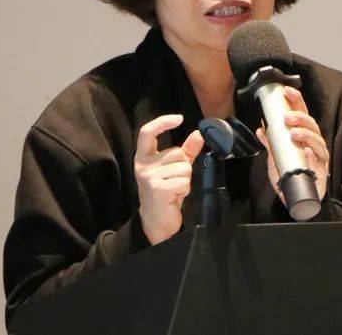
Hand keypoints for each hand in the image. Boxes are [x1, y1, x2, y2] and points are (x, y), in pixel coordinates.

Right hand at [134, 114, 204, 244]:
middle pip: (177, 153)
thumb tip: (198, 134)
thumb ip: (186, 151)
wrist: (155, 221)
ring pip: (184, 168)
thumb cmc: (165, 192)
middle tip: (175, 181)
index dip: (162, 122)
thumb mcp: (174, 168)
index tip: (179, 119)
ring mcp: (149, 177)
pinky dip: (184, 190)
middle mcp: (143, 165)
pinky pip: (184, 181)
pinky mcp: (158, 189)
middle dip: (184, 167)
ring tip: (174, 190)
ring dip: (185, 180)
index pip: (147, 132)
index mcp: (143, 157)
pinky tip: (175, 197)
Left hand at [256, 86, 329, 203]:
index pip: (302, 113)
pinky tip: (307, 152)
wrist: (295, 199)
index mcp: (303, 135)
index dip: (296, 101)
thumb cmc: (288, 174)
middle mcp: (313, 143)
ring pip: (317, 140)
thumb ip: (270, 144)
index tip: (286, 91)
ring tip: (294, 133)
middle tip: (287, 117)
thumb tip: (261, 129)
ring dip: (306, 134)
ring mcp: (319, 155)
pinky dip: (313, 155)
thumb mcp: (275, 158)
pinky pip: (319, 160)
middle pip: (311, 124)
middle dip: (300, 118)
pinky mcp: (322, 170)